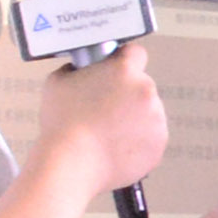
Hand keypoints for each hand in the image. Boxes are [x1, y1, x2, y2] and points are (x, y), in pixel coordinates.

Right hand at [39, 39, 167, 199]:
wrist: (72, 164)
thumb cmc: (62, 123)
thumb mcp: (58, 81)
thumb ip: (77, 69)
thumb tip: (82, 69)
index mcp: (124, 71)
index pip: (135, 53)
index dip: (124, 61)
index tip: (116, 70)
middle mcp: (146, 91)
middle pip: (140, 86)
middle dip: (125, 95)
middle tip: (103, 110)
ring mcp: (156, 119)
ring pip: (147, 113)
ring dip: (133, 119)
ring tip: (107, 133)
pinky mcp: (159, 145)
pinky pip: (150, 138)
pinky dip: (138, 142)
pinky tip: (116, 147)